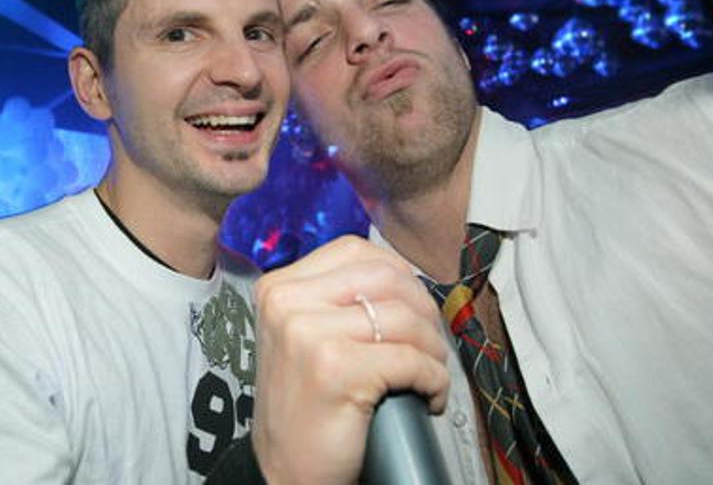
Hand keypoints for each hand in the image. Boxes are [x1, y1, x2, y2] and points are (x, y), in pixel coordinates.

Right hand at [251, 235, 448, 484]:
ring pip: (404, 318)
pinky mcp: (335, 369)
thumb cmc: (304, 407)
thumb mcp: (302, 335)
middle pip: (386, 276)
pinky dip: (434, 380)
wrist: (286, 472)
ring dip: (433, 350)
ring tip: (428, 374)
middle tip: (428, 344)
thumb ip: (334, 298)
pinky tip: (427, 395)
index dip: (399, 275)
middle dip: (424, 310)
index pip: (356, 250)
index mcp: (279, 288)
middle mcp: (287, 303)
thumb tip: (400, 276)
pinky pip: (411, 359)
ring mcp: (307, 334)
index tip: (412, 306)